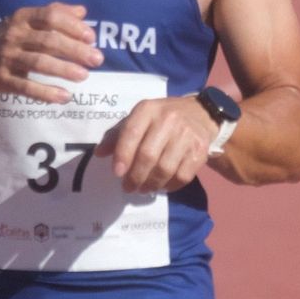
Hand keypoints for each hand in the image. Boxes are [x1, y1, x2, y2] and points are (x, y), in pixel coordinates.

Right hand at [0, 3, 103, 102]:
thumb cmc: (3, 37)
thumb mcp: (24, 20)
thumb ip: (53, 13)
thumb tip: (83, 12)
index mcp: (22, 18)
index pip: (50, 16)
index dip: (72, 26)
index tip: (91, 36)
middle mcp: (14, 35)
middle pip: (48, 40)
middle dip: (75, 50)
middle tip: (97, 59)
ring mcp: (7, 58)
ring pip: (38, 63)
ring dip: (63, 69)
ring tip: (84, 76)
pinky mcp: (1, 79)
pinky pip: (26, 86)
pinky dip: (46, 92)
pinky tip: (64, 97)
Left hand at [96, 96, 219, 193]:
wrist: (200, 114)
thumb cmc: (162, 118)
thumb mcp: (139, 118)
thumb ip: (118, 134)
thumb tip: (99, 153)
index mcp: (148, 109)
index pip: (131, 132)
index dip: (122, 155)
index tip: (117, 173)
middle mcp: (169, 119)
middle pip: (148, 155)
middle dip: (135, 176)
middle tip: (128, 187)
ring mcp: (187, 134)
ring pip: (165, 169)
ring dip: (151, 184)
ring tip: (144, 188)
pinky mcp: (200, 150)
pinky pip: (182, 176)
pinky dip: (169, 186)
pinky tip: (162, 186)